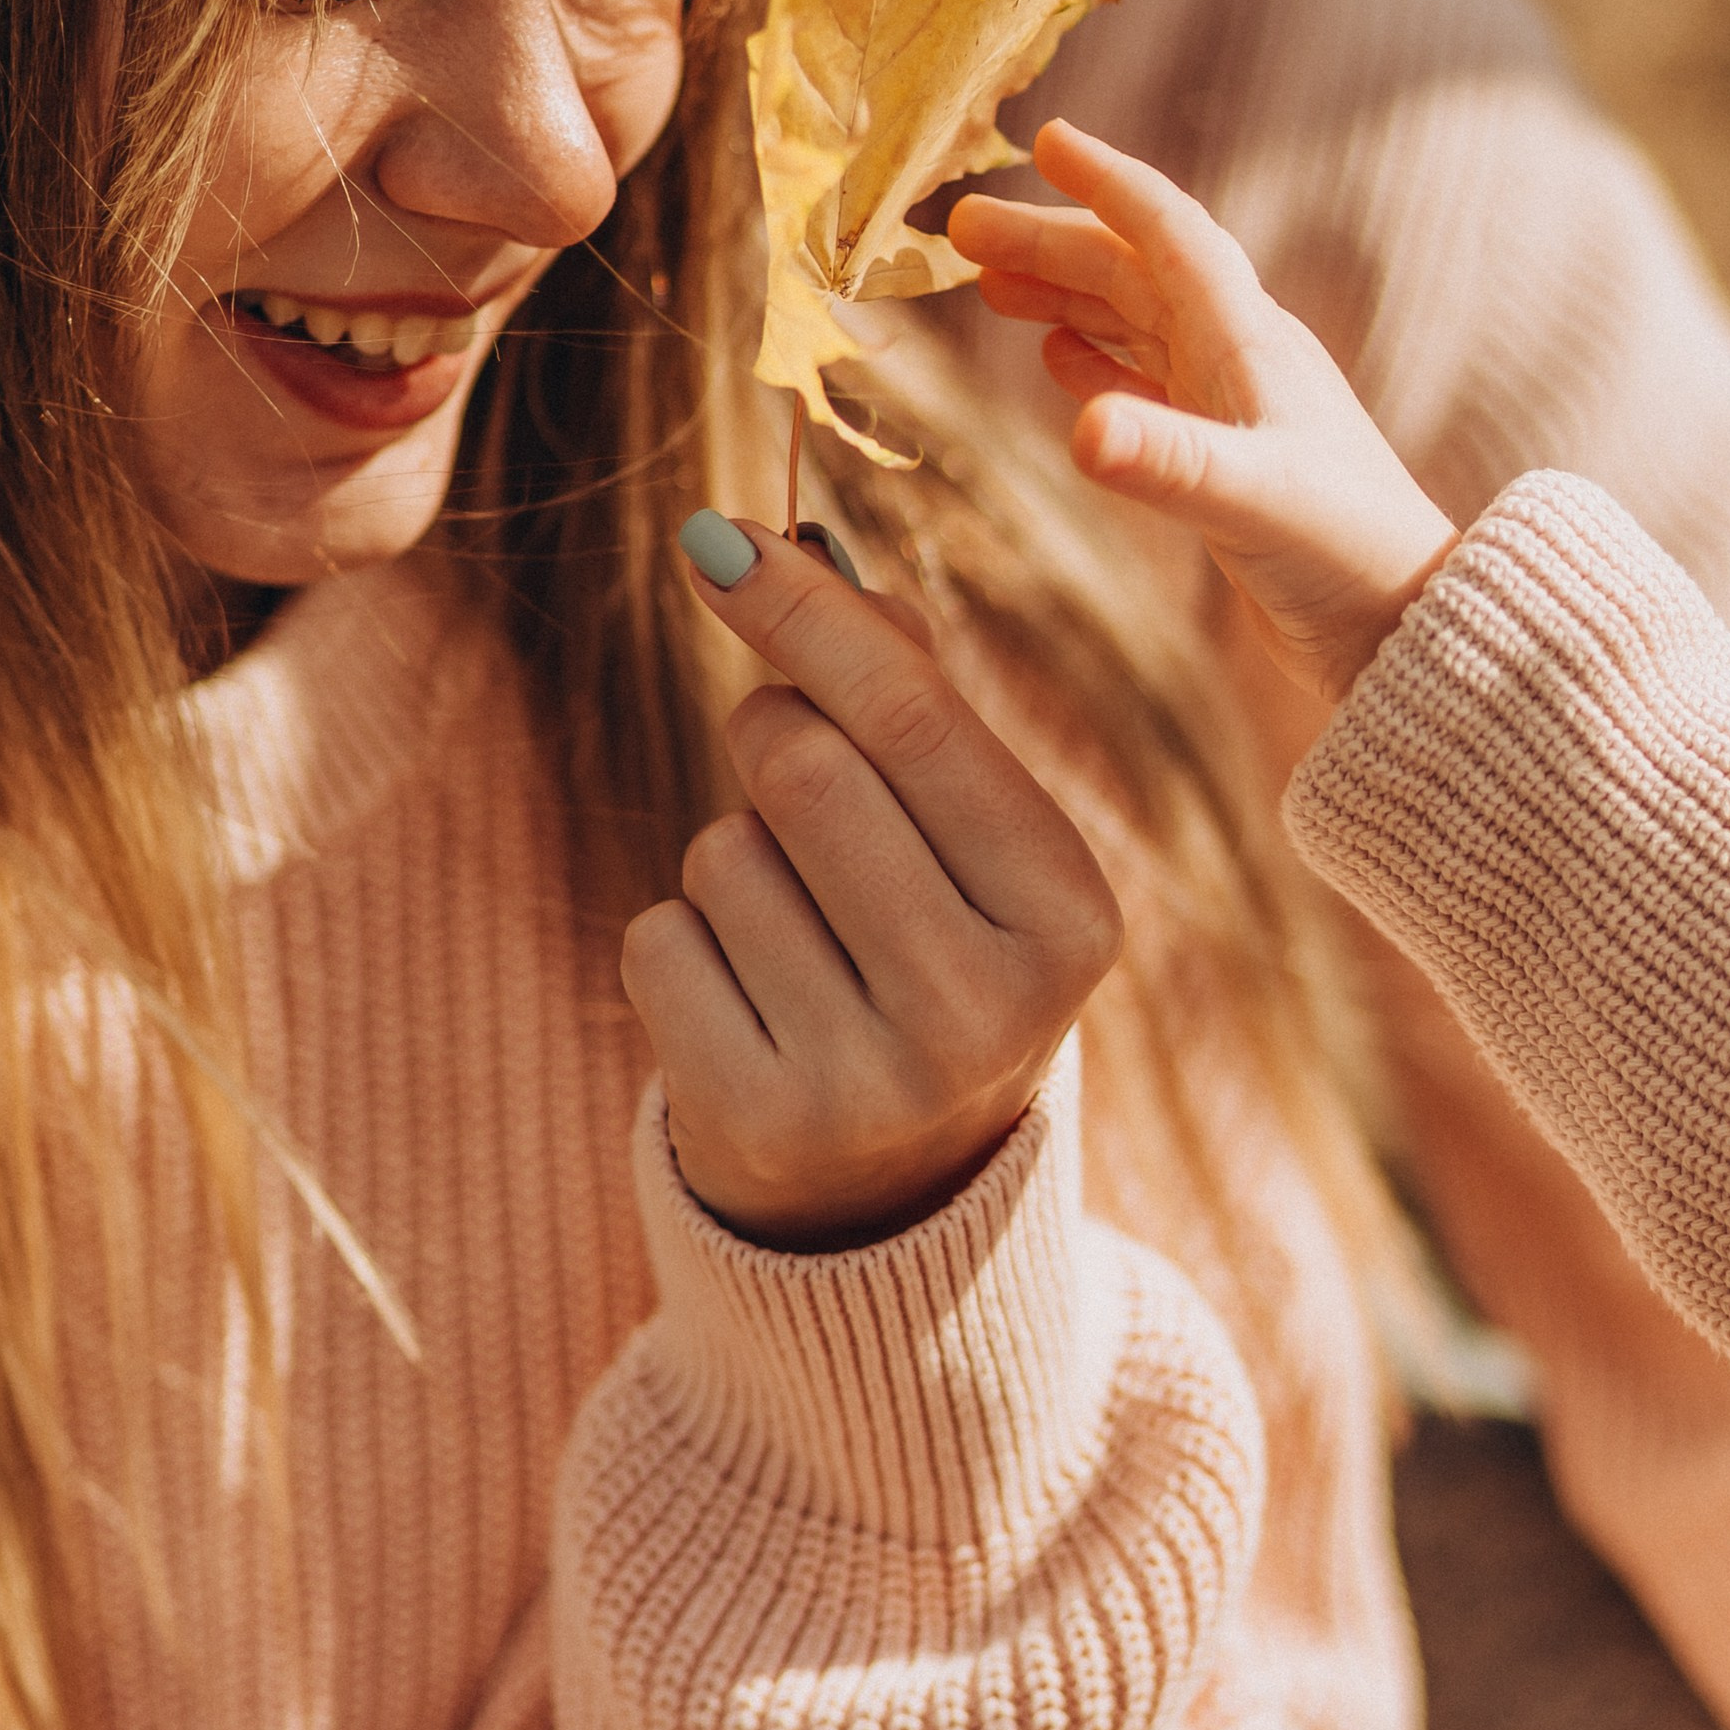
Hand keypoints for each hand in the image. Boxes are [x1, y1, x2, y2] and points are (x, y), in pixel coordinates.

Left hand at [622, 518, 1122, 1249]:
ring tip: (795, 938)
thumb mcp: (963, 838)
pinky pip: (660, 942)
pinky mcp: (760, 1123)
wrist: (889, 1192)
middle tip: (791, 781)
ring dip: (731, 862)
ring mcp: (875, 1080)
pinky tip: (745, 1006)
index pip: (913, 717)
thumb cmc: (925, 952)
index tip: (715, 537)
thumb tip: (805, 548)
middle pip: (805, 770)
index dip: (802, 613)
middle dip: (772, 737)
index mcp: (1068, 914)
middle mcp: (988, 1009)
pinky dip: (679, 948)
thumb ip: (906, 687)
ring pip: (723, 854)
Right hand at [950, 121, 1458, 702]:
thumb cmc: (1346, 555)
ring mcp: (1232, 407)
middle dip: (1050, 243)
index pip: (1167, 233)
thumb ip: (1167, 463)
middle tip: (961, 230)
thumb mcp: (1252, 501)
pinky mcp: (1225, 458)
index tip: (1046, 138)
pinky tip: (1058, 360)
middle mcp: (1239, 358)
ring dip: (1063, 295)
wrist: (1405, 628)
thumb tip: (1082, 430)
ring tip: (990, 284)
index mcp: (1246, 341)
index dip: (1106, 182)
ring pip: (1133, 322)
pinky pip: (1147, 382)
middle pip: (1132, 273)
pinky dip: (1096, 360)